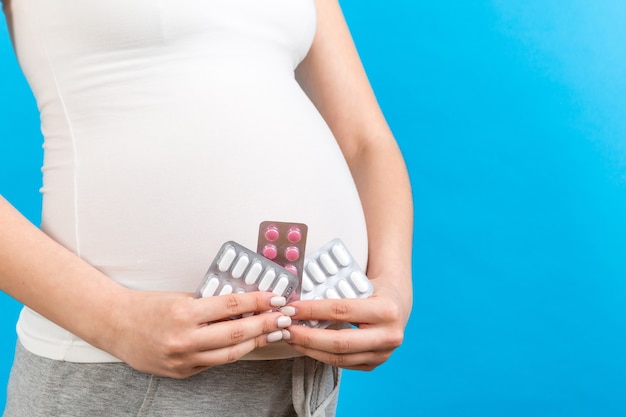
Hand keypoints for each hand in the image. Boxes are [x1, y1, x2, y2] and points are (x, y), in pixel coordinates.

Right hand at [103, 290, 291, 377]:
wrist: (116, 325)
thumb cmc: (147, 307)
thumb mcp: (181, 297)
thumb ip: (210, 303)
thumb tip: (244, 304)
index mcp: (184, 313)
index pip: (230, 306)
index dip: (257, 302)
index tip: (275, 297)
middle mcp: (184, 339)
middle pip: (235, 333)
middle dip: (264, 324)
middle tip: (284, 317)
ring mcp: (183, 359)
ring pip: (230, 354)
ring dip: (255, 342)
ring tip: (273, 332)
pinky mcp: (182, 372)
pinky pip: (215, 363)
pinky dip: (233, 352)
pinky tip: (247, 344)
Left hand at [283, 277, 410, 370]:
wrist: (398, 304)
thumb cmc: (374, 289)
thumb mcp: (359, 284)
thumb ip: (335, 293)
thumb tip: (298, 301)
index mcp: (386, 310)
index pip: (341, 311)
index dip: (312, 311)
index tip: (291, 308)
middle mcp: (388, 336)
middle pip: (339, 343)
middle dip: (307, 337)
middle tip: (285, 330)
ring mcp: (383, 355)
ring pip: (338, 358)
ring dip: (310, 349)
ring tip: (291, 339)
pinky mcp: (374, 364)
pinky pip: (342, 364)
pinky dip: (320, 355)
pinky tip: (306, 346)